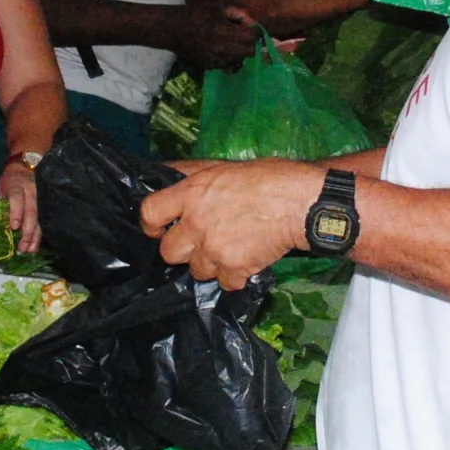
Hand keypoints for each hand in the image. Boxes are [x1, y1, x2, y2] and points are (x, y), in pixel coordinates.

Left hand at [0, 159, 41, 253]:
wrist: (26, 165)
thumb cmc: (10, 180)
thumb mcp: (1, 187)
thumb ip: (0, 203)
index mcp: (16, 185)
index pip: (16, 198)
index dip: (16, 212)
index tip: (13, 227)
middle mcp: (30, 191)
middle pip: (31, 212)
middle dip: (27, 231)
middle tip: (22, 247)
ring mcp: (40, 197)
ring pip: (40, 218)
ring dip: (35, 236)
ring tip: (30, 250)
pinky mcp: (46, 203)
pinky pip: (44, 220)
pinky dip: (40, 234)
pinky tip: (36, 246)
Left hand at [139, 159, 320, 291]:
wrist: (299, 202)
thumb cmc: (266, 178)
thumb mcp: (221, 167)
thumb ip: (190, 174)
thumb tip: (165, 175)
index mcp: (191, 193)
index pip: (149, 213)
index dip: (152, 224)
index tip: (160, 228)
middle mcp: (197, 223)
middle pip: (168, 252)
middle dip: (182, 250)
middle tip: (199, 242)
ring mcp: (214, 248)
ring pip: (197, 270)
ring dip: (210, 263)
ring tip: (230, 248)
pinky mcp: (234, 268)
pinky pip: (224, 282)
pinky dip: (234, 275)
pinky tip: (246, 258)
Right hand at [177, 0, 260, 69]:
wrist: (173, 29)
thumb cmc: (196, 13)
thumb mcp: (218, 8)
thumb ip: (237, 15)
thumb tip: (251, 22)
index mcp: (225, 32)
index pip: (252, 37)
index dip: (256, 32)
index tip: (254, 28)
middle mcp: (222, 49)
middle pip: (250, 52)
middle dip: (251, 44)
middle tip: (247, 37)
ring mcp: (216, 59)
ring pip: (240, 59)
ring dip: (241, 51)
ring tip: (233, 41)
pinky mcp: (210, 65)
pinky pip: (227, 64)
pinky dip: (229, 57)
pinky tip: (222, 47)